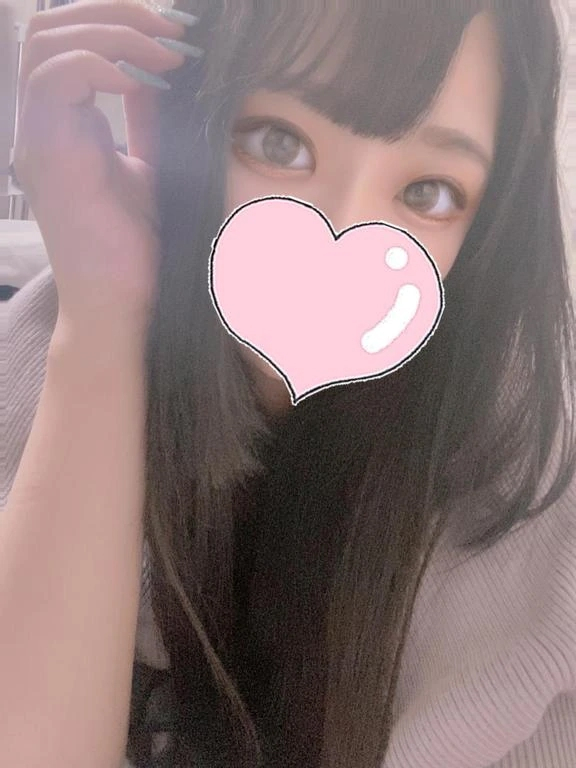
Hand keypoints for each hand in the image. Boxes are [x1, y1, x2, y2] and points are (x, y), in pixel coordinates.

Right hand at [13, 0, 198, 335]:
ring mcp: (38, 140)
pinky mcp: (47, 158)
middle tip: (175, 30)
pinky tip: (148, 82)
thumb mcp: (150, 166)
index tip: (179, 32)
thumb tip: (166, 66)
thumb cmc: (138, 247)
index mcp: (64, 125)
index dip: (119, 19)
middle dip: (116, 12)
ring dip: (113, 33)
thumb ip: (147, 117)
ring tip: (169, 53)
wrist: (124, 303)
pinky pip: (56, 80)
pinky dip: (104, 65)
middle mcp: (41, 126)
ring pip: (47, 44)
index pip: (69, 40)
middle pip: (50, 26)